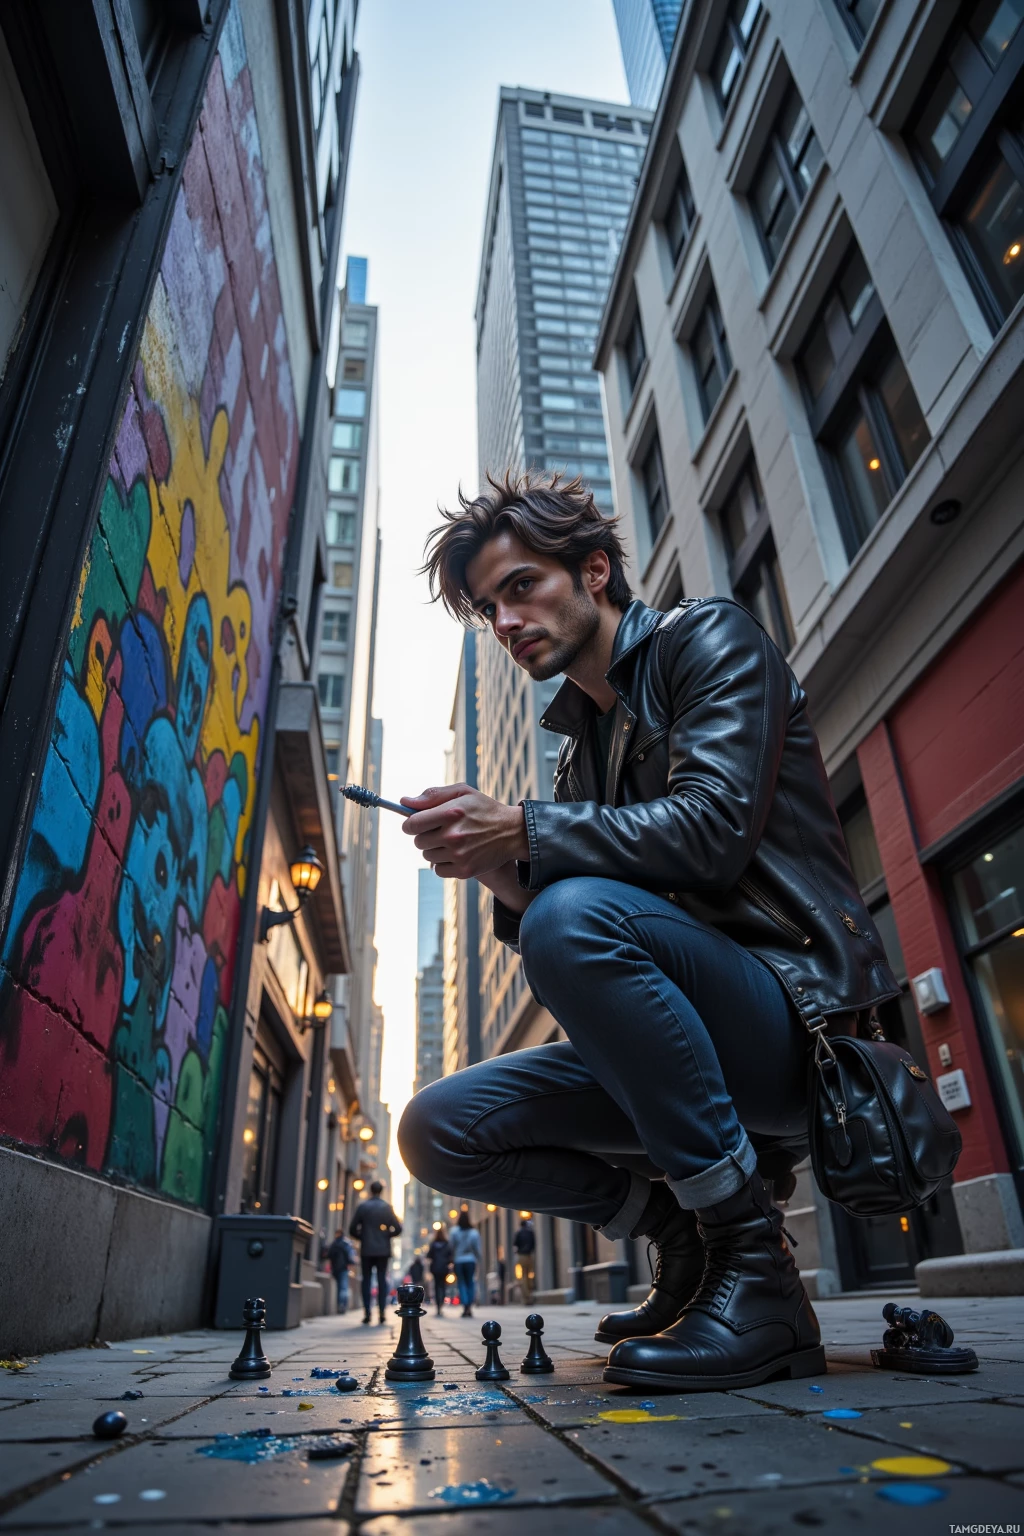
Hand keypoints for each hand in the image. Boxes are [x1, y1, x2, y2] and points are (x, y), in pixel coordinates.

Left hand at [401, 783, 528, 879]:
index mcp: (450, 813)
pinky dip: (443, 863)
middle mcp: (453, 835)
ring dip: (435, 849)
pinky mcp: (464, 871)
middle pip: (418, 842)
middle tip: (440, 831)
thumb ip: (432, 795)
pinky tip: (456, 854)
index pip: (412, 824)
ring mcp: (459, 855)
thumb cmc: (484, 809)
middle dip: (425, 836)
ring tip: (452, 841)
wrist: (512, 832)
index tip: (415, 823)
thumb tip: (404, 802)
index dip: (410, 824)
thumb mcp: (462, 792)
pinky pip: (438, 870)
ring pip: (428, 856)